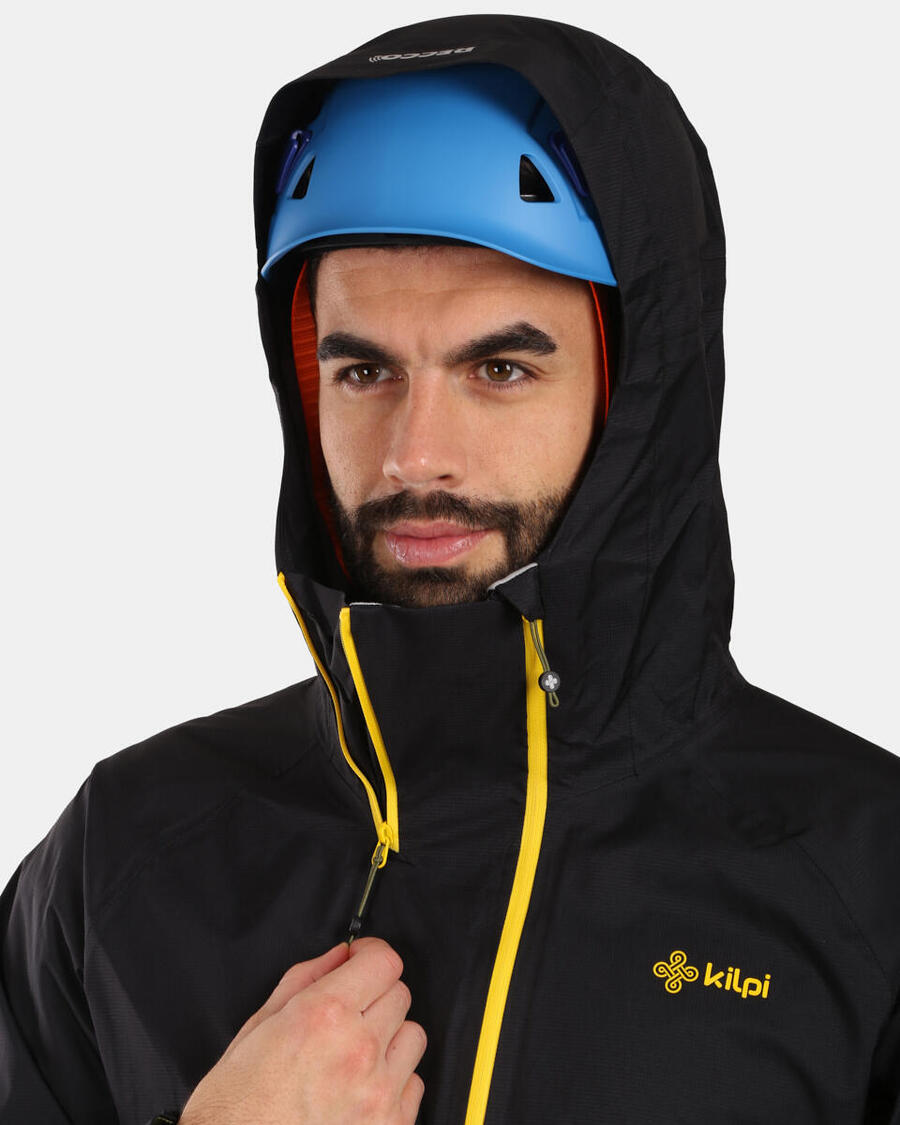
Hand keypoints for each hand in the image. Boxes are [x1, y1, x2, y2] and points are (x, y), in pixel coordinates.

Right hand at [179, 936, 425, 1124]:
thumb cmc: (234, 1107)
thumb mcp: (255, 1029)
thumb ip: (303, 981)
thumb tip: (339, 957)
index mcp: (322, 1015)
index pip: (384, 962)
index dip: (370, 955)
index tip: (360, 961)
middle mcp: (357, 1049)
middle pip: (400, 995)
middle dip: (375, 995)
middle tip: (348, 1012)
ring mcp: (378, 1092)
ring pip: (412, 1037)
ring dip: (389, 1038)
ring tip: (355, 1055)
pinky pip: (414, 1084)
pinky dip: (393, 1082)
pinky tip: (361, 1088)